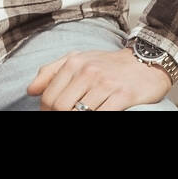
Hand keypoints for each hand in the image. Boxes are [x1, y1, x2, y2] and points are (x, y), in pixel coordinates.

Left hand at [27, 47, 172, 110]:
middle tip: (65, 117)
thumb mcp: (79, 59)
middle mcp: (88, 71)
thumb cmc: (109, 64)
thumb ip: (52, 71)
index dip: (46, 112)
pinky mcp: (122, 96)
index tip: (51, 114)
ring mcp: (105, 84)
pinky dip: (95, 119)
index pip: (49, 96)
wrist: (146, 61)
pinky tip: (97, 115)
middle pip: (61, 107)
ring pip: (79, 113)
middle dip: (59, 117)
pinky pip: (101, 115)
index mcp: (74, 62)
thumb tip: (31, 90)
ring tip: (82, 114)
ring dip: (78, 117)